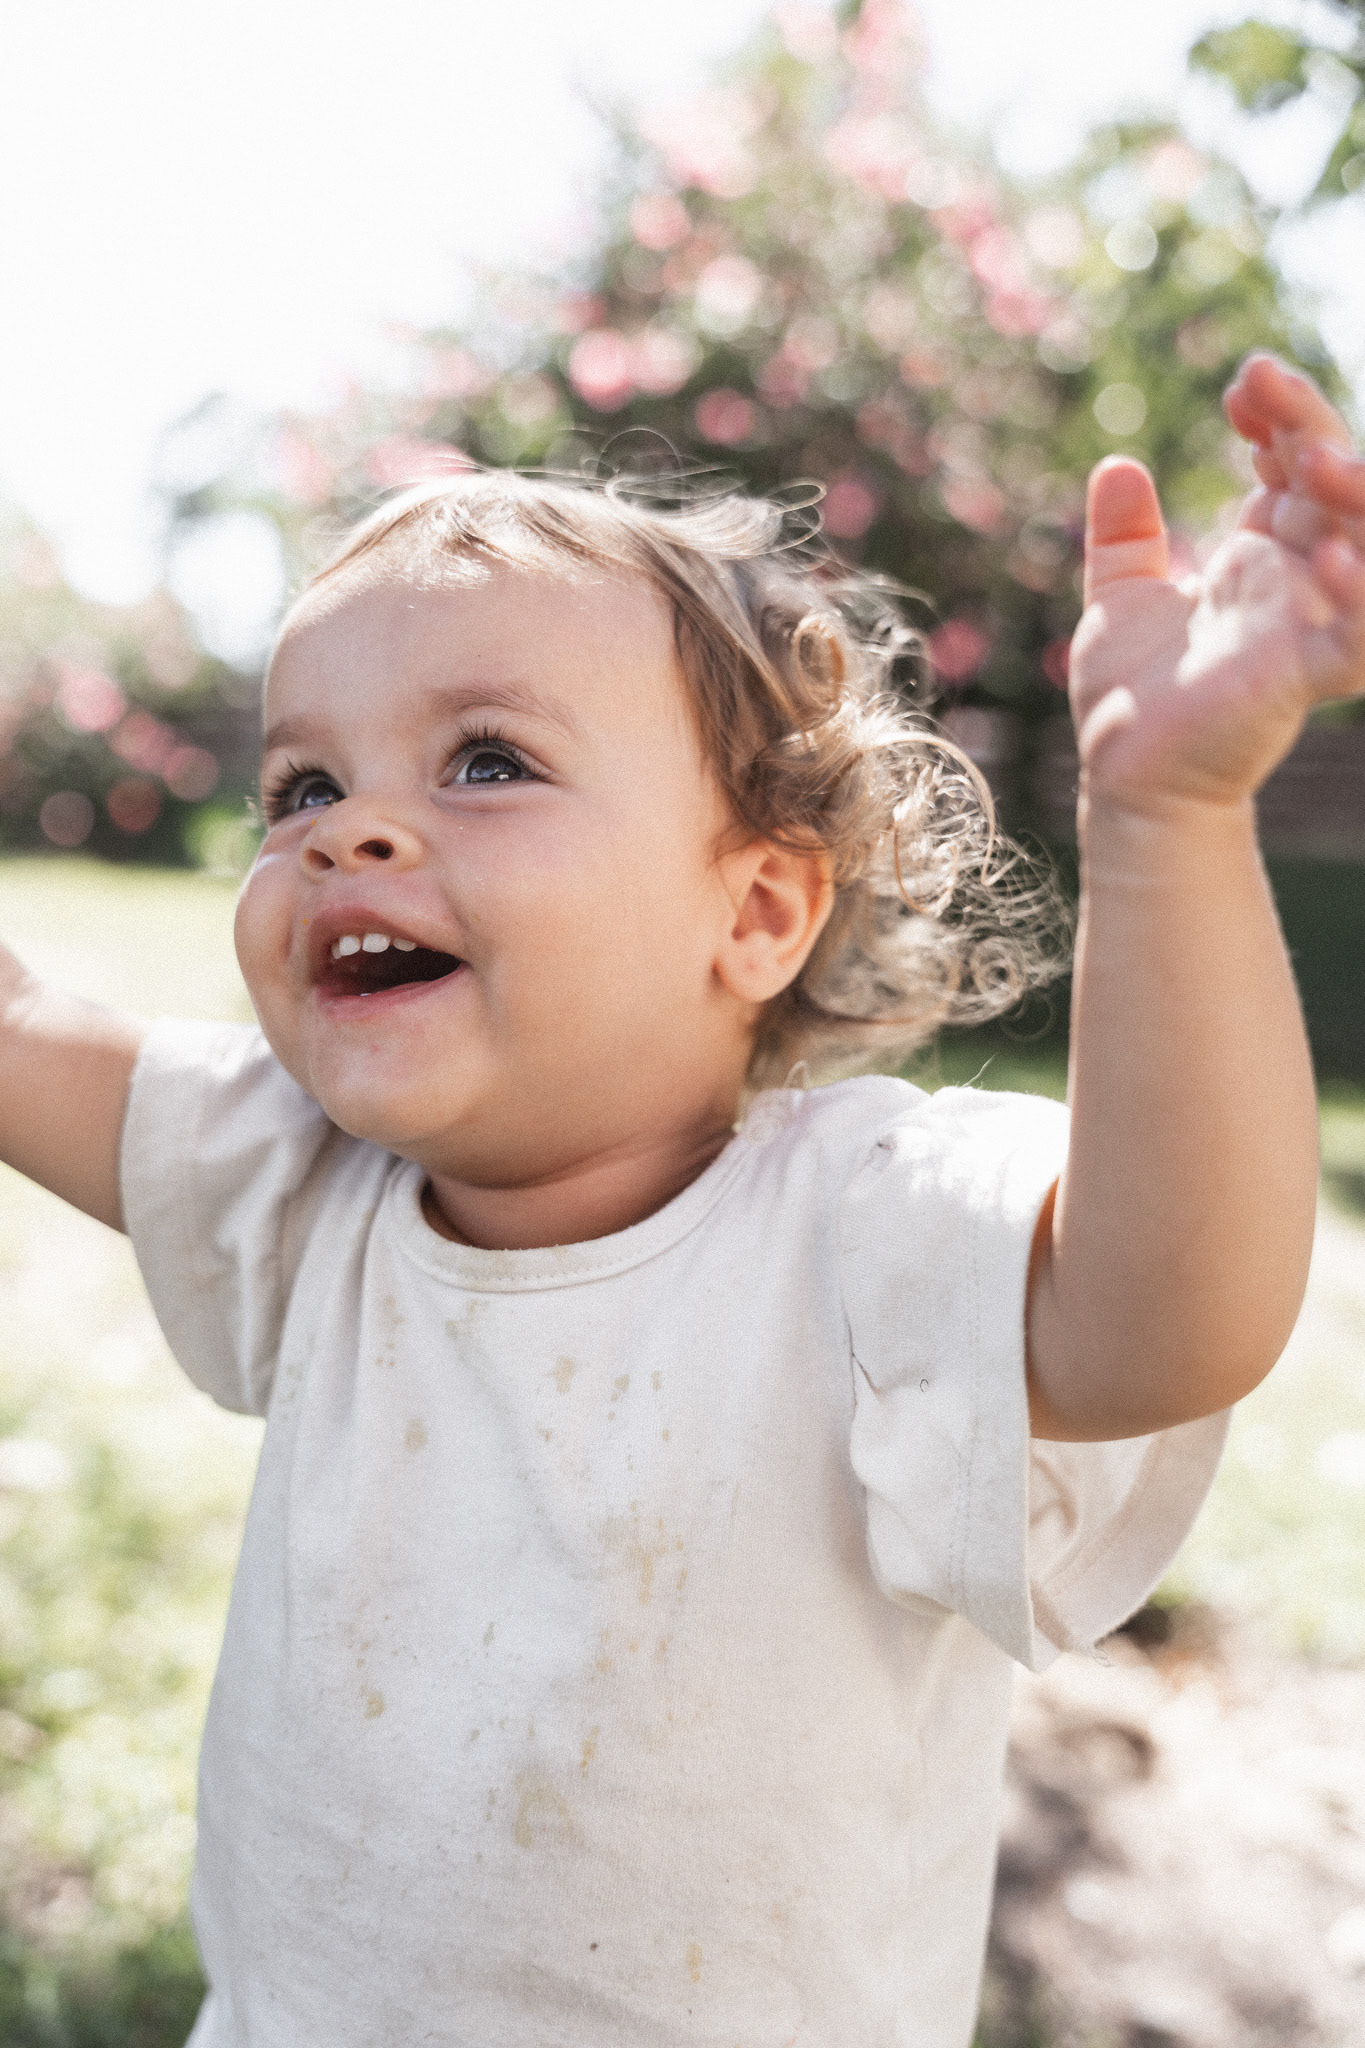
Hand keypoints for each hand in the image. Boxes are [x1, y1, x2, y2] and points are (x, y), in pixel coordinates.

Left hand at [1067, 354, 1364, 823]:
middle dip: (1307, 427)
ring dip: (1349, 494)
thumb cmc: (1133, 700)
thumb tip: (1116, 466)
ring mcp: (1307, 627)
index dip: (1277, 417)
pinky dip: (1359, 599)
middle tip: (1260, 381)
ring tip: (1304, 457)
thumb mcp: (1123, 601)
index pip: (1293, 466)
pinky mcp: (1305, 680)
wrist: (1127, 779)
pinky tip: (1331, 560)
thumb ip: (1126, 538)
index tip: (1240, 384)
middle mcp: (1296, 582)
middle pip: (1334, 485)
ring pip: (1364, 544)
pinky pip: (1356, 640)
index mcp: (1262, 557)